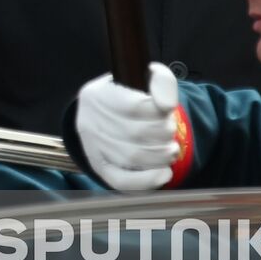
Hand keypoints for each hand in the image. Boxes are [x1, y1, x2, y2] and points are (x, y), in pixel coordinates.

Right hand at [75, 62, 181, 189]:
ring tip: (170, 149)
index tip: (169, 109)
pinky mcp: (100, 169)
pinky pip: (122, 181)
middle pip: (136, 133)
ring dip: (162, 155)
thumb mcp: (139, 78)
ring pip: (134, 158)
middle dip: (164, 133)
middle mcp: (89, 122)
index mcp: (97, 95)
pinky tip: (164, 173)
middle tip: (170, 130)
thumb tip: (167, 103)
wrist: (100, 113)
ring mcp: (92, 148)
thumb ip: (160, 82)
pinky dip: (148, 180)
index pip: (135, 106)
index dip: (160, 111)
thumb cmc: (125, 96)